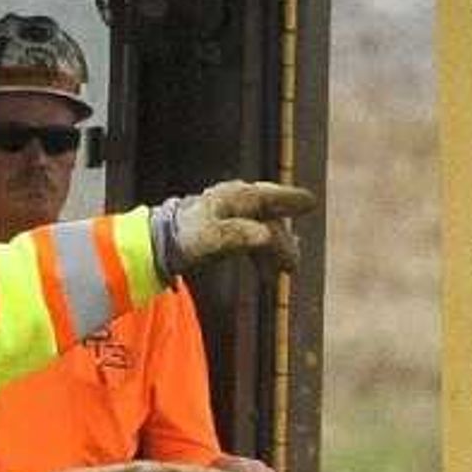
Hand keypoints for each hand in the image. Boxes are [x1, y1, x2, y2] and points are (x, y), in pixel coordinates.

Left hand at [155, 181, 317, 276]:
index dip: (291, 200)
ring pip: (264, 229)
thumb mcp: (210, 237)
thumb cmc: (186, 237)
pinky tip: (267, 274)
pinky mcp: (228, 228)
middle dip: (285, 239)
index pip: (270, 198)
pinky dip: (264, 254)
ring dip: (276, 250)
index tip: (311, 202)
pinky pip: (254, 239)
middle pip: (271, 216)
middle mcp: (237, 201)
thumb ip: (238, 235)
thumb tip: (265, 237)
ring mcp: (233, 214)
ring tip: (285, 272)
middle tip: (292, 265)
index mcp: (237, 198)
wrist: (160, 243)